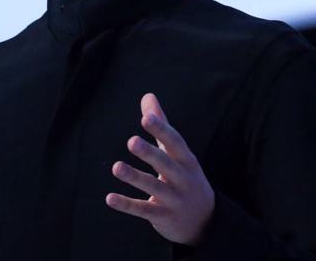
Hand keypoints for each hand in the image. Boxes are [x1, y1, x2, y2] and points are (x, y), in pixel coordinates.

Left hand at [105, 93, 214, 245]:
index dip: (161, 130)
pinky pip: (143, 210)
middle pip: (166, 164)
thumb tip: (147, 95)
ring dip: (135, 177)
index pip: (175, 142)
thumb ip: (162, 125)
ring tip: (116, 167)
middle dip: (150, 153)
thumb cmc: (186, 177)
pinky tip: (109, 198)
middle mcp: (182, 179)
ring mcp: (174, 199)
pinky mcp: (163, 217)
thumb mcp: (178, 152)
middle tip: (131, 141)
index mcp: (187, 160)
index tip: (146, 117)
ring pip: (153, 187)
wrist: (206, 220)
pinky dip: (126, 205)